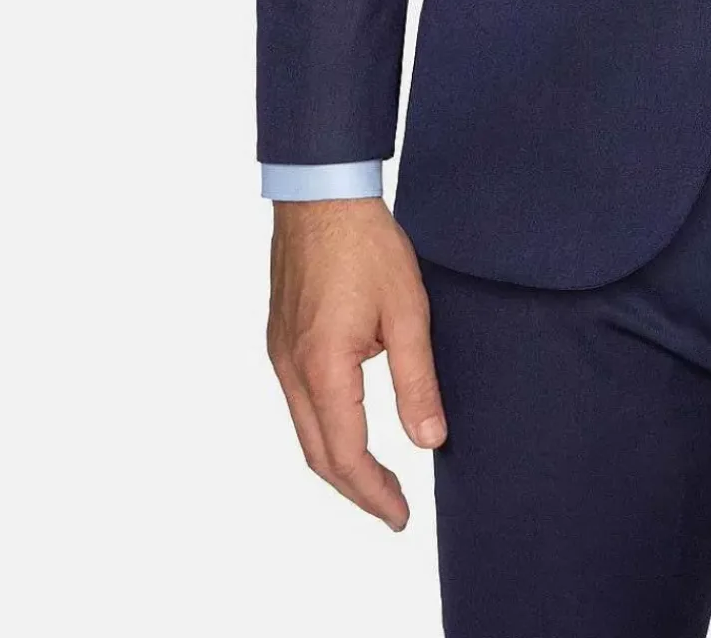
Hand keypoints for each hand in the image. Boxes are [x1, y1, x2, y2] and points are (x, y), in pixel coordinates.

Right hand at [267, 197, 445, 527]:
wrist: (321, 195)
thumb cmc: (365, 245)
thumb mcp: (407, 312)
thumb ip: (417, 382)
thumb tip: (429, 440)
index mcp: (324, 368)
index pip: (346, 455)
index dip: (374, 492)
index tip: (400, 516)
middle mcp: (291, 370)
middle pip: (318, 454)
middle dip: (355, 489)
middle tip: (392, 508)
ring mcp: (280, 355)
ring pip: (304, 431)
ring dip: (338, 462)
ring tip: (375, 479)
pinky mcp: (280, 339)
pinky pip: (299, 403)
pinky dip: (325, 429)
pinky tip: (351, 426)